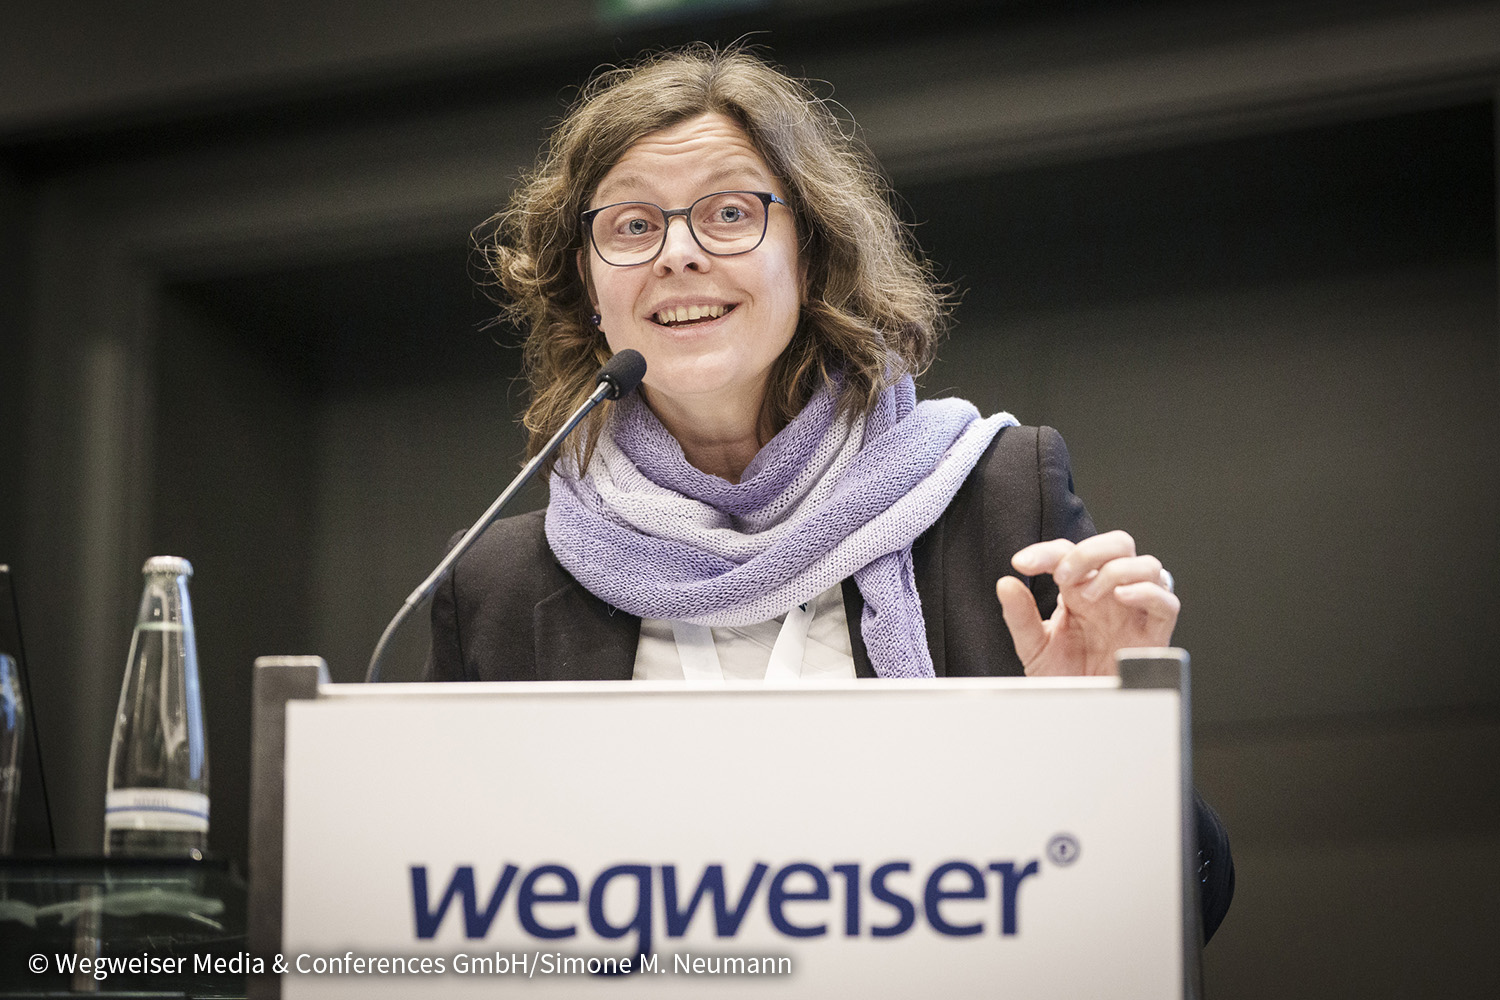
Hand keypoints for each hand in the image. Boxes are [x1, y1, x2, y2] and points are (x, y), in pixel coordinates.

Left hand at [995, 530, 1178, 675]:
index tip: (1021, 563)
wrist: (1081, 713)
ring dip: (1115, 571)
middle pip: (1118, 544)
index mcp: (1080, 589)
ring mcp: (1135, 610)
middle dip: (1090, 551)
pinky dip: (1147, 593)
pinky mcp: (1154, 633)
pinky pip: (1167, 603)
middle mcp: (1111, 593)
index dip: (1046, 551)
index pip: (1070, 552)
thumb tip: (1005, 583)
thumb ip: (1020, 615)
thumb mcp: (1034, 646)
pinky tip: (1121, 597)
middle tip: (1062, 575)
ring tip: (1088, 596)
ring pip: (1147, 565)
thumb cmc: (1063, 677)